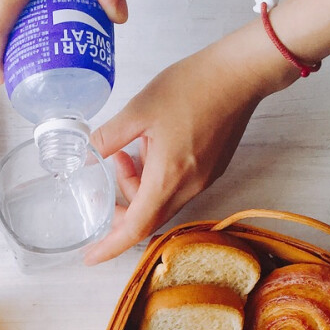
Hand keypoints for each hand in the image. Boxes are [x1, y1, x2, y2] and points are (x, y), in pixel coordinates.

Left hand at [84, 32, 291, 264]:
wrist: (242, 71)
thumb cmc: (193, 86)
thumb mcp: (138, 109)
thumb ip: (108, 137)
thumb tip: (87, 155)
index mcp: (168, 179)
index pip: (135, 228)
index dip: (110, 246)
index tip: (90, 258)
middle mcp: (188, 187)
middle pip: (146, 218)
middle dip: (119, 213)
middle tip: (98, 194)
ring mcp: (202, 180)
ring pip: (160, 201)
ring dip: (136, 188)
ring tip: (121, 155)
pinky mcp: (211, 169)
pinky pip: (175, 187)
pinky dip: (154, 179)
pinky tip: (146, 149)